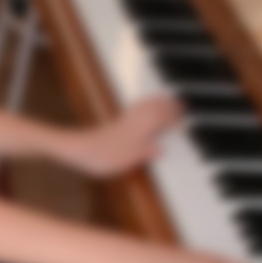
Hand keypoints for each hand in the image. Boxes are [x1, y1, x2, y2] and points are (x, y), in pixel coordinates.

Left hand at [61, 97, 182, 178]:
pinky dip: (143, 106)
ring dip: (156, 102)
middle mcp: (131, 123)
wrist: (77, 149)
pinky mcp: (115, 123)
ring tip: (166, 101)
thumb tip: (160, 150)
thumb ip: (144, 153)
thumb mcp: (125, 161)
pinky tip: (143, 109)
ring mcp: (123, 121)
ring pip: (144, 106)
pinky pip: (134, 110)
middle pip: (153, 108)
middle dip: (167, 105)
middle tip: (180, 105)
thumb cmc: (100, 156)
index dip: (172, 116)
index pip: (160, 118)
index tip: (184, 115)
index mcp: (137, 131)